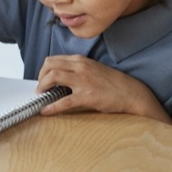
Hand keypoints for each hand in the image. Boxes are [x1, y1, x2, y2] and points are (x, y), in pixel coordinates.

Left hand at [35, 55, 171, 123]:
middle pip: (49, 65)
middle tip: (40, 88)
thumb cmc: (112, 83)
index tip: (41, 79)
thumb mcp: (92, 69)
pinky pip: (63, 101)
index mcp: (80, 60)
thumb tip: (57, 79)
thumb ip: (76, 70)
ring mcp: (83, 81)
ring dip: (42, 86)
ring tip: (41, 96)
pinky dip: (51, 107)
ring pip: (53, 77)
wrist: (131, 93)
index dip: (43, 70)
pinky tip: (45, 111)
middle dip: (40, 77)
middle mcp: (80, 67)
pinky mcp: (87, 96)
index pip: (53, 60)